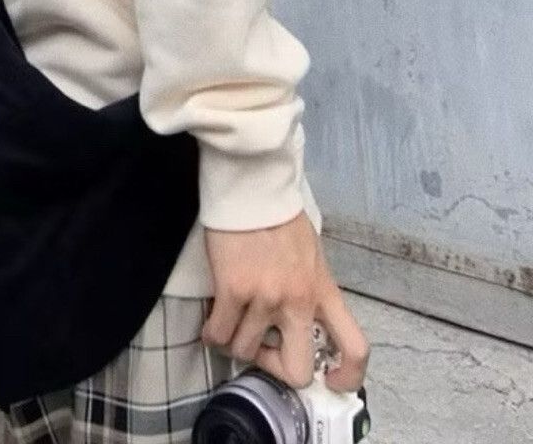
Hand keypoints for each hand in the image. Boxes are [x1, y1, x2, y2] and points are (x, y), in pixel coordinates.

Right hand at [202, 211, 369, 391]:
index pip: (354, 348)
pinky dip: (211, 333)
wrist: (252, 187)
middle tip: (261, 348)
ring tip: (230, 323)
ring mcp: (265, 297)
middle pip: (297, 370)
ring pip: (246, 352)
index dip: (346, 377)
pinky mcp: (233, 288)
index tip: (329, 379)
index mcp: (324, 291)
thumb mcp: (311, 256)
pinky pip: (218, 333)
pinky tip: (211, 320)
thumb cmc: (278, 216)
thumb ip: (309, 289)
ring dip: (235, 342)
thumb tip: (299, 318)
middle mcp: (299, 301)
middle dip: (274, 367)